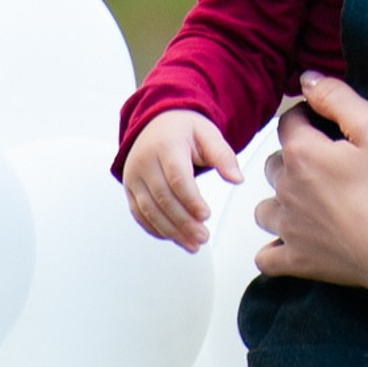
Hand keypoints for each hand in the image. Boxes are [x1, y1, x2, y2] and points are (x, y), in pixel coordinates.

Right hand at [122, 110, 242, 251]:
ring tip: (192, 244)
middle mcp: (145, 161)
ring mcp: (133, 176)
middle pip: (163, 198)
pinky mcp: (130, 189)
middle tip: (203, 237)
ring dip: (171, 231)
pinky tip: (173, 237)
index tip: (206, 215)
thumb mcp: (207, 133)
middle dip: (183, 221)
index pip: (177, 177)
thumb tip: (237, 179)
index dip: (191, 199)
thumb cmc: (184, 128)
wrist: (156, 122)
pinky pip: (139, 214)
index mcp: (166, 145)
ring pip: (149, 210)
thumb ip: (223, 155)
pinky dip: (156, 228)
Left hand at [253, 73, 367, 289]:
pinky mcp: (298, 262)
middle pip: (275, 162)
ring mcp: (289, 229)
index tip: (331, 121)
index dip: (309, 115)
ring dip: (282, 199)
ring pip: (266, 207)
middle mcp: (287, 190)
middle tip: (332, 160)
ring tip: (314, 197)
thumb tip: (308, 80)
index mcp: (302, 154)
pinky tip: (295, 238)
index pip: (289, 120)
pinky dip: (275, 246)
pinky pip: (267, 256)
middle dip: (296, 155)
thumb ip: (337, 97)